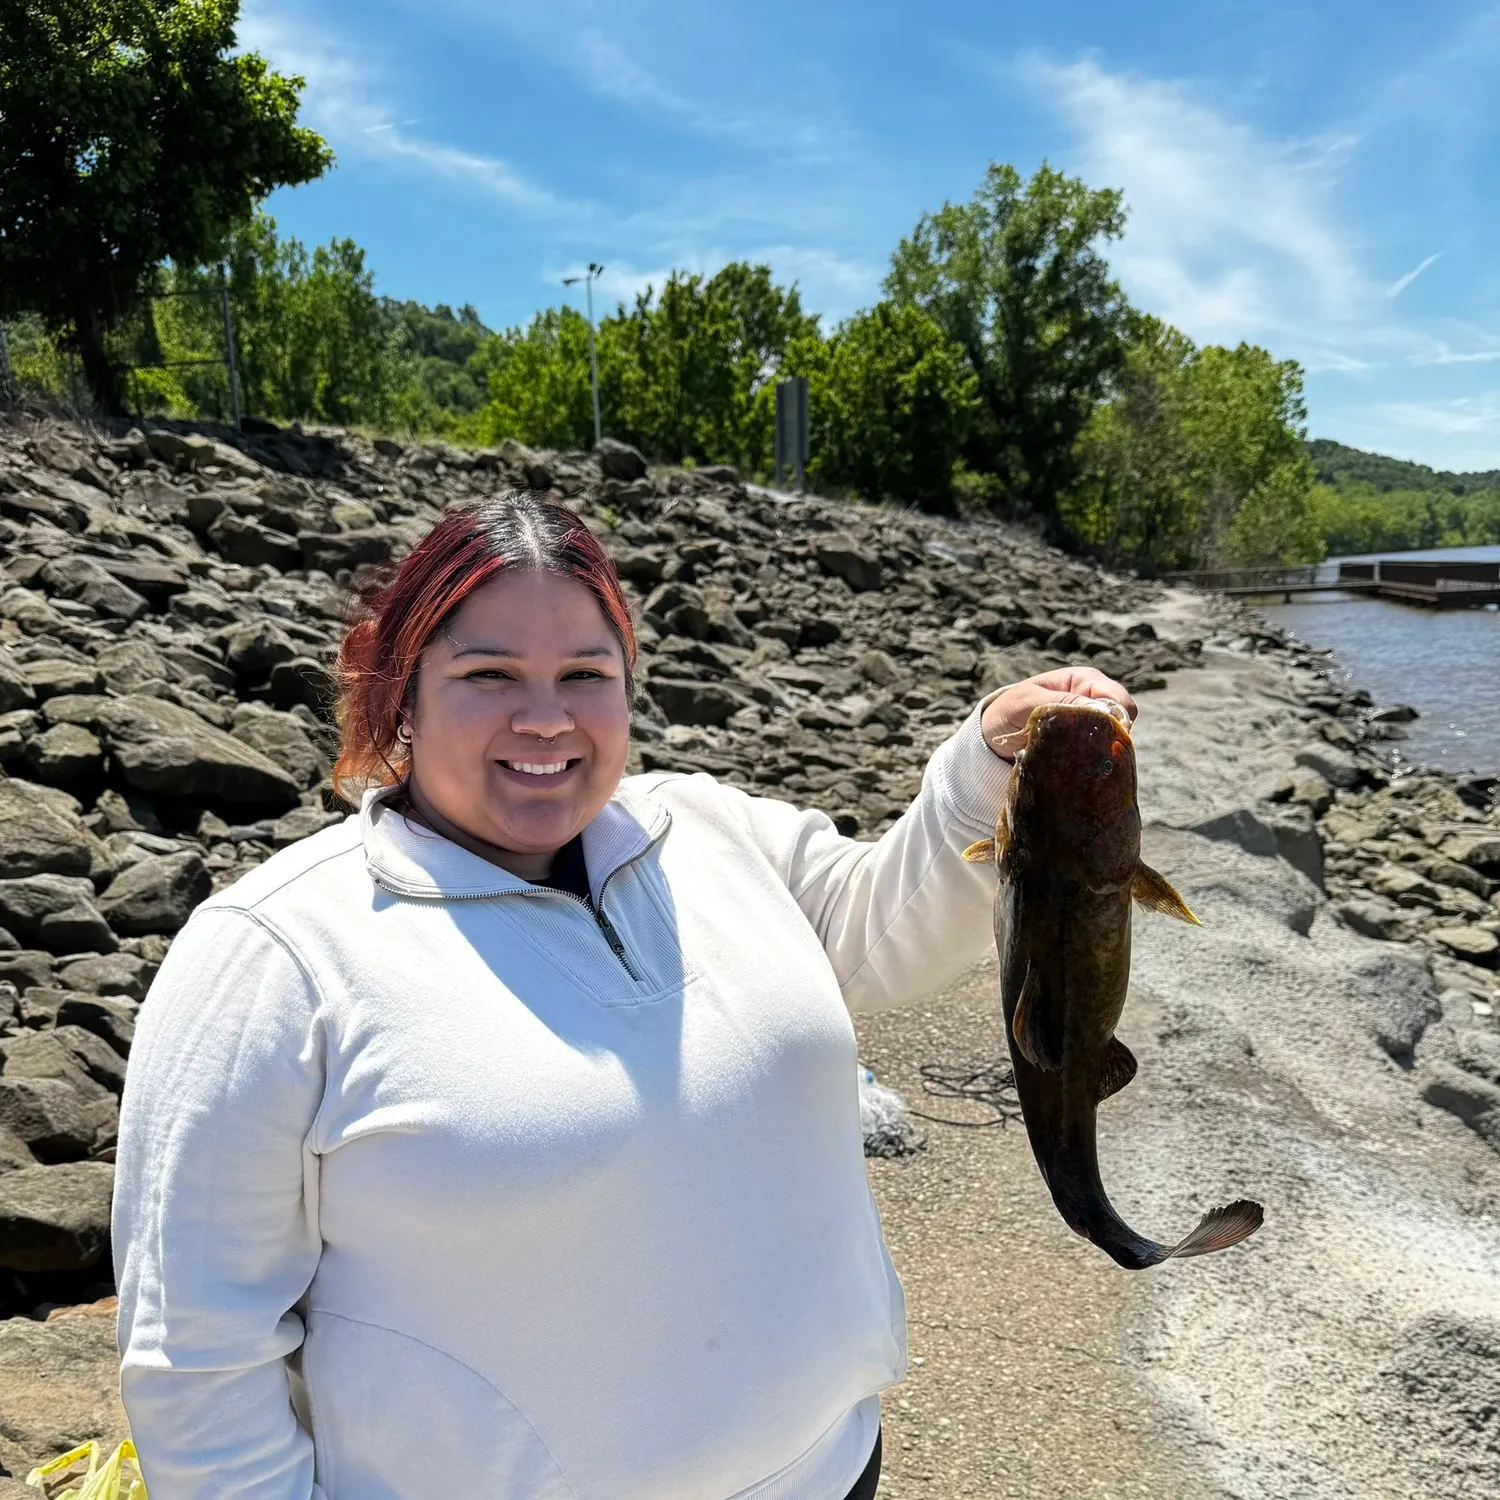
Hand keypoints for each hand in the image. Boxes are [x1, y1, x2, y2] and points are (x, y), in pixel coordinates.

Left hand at [980, 667, 1137, 761]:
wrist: (993, 735)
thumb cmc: (1009, 711)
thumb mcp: (1027, 702)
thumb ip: (1061, 702)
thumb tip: (1098, 710)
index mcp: (1085, 680)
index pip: (1119, 700)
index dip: (1115, 720)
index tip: (1097, 737)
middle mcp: (1095, 700)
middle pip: (1124, 723)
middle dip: (1110, 738)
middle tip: (1085, 752)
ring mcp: (1093, 724)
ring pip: (1115, 742)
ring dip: (1100, 752)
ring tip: (1076, 760)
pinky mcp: (1087, 746)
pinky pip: (1102, 755)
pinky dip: (1093, 762)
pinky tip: (1078, 767)